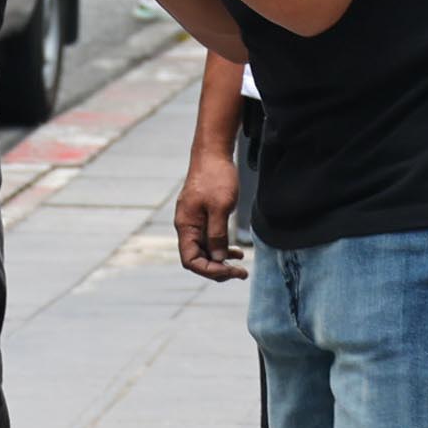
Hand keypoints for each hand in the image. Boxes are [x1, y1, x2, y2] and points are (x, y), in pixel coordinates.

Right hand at [175, 142, 247, 279]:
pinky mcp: (203, 217)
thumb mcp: (220, 207)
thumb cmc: (215, 177)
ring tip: (240, 267)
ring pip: (204, 251)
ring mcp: (194, 222)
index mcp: (186, 226)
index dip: (210, 271)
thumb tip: (218, 259)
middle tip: (240, 273)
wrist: (213, 154)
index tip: (231, 271)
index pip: (191, 260)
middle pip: (197, 259)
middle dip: (217, 270)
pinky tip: (236, 252)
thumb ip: (217, 235)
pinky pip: (209, 240)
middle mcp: (187, 226)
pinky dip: (221, 249)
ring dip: (220, 262)